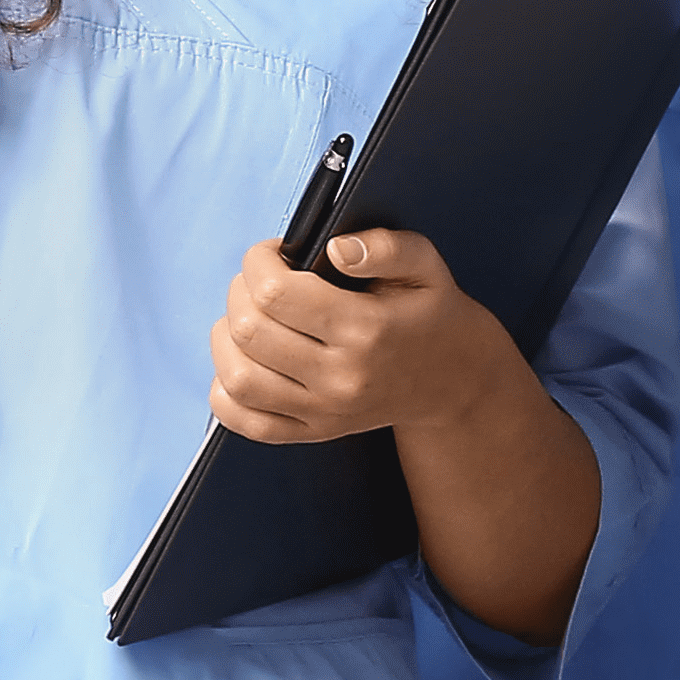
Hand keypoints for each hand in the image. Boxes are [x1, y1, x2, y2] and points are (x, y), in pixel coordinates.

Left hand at [208, 226, 520, 444]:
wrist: (455, 380)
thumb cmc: (432, 312)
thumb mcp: (426, 265)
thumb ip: (386, 247)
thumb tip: (336, 248)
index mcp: (366, 329)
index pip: (276, 293)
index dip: (258, 262)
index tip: (271, 253)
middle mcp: (341, 376)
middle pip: (249, 331)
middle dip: (240, 291)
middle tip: (260, 281)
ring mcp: (325, 411)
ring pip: (237, 378)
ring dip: (226, 338)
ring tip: (246, 317)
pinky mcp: (314, 432)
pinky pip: (246, 421)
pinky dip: (225, 392)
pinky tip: (241, 363)